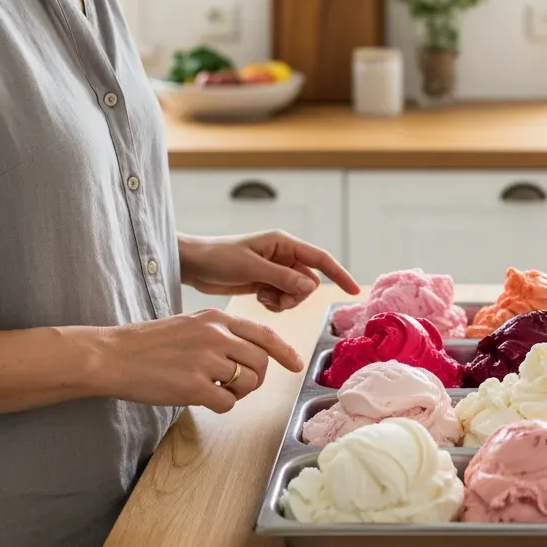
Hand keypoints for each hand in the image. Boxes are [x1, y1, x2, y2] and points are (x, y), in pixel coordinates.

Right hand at [96, 309, 302, 413]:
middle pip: (261, 363)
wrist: (113, 355)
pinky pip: (227, 403)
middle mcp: (216, 336)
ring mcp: (206, 361)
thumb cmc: (149, 343)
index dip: (284, 351)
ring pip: (248, 383)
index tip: (297, 363)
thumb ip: (220, 334)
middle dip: (255, 379)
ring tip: (213, 389)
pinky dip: (219, 405)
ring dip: (237, 393)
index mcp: (216, 318)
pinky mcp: (194, 386)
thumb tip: (247, 354)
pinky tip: (199, 397)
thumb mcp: (190, 325)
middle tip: (236, 386)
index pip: (263, 334)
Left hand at [179, 230, 359, 312]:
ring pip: (297, 292)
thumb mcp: (251, 268)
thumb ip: (282, 277)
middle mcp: (283, 255)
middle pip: (309, 281)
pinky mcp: (265, 282)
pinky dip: (275, 303)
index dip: (339, 274)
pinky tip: (260, 299)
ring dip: (285, 300)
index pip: (320, 259)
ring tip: (265, 298)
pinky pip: (283, 297)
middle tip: (277, 298)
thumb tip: (310, 285)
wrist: (194, 264)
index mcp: (283, 243)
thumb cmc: (219, 258)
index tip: (353, 291)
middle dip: (297, 294)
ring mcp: (275, 269)